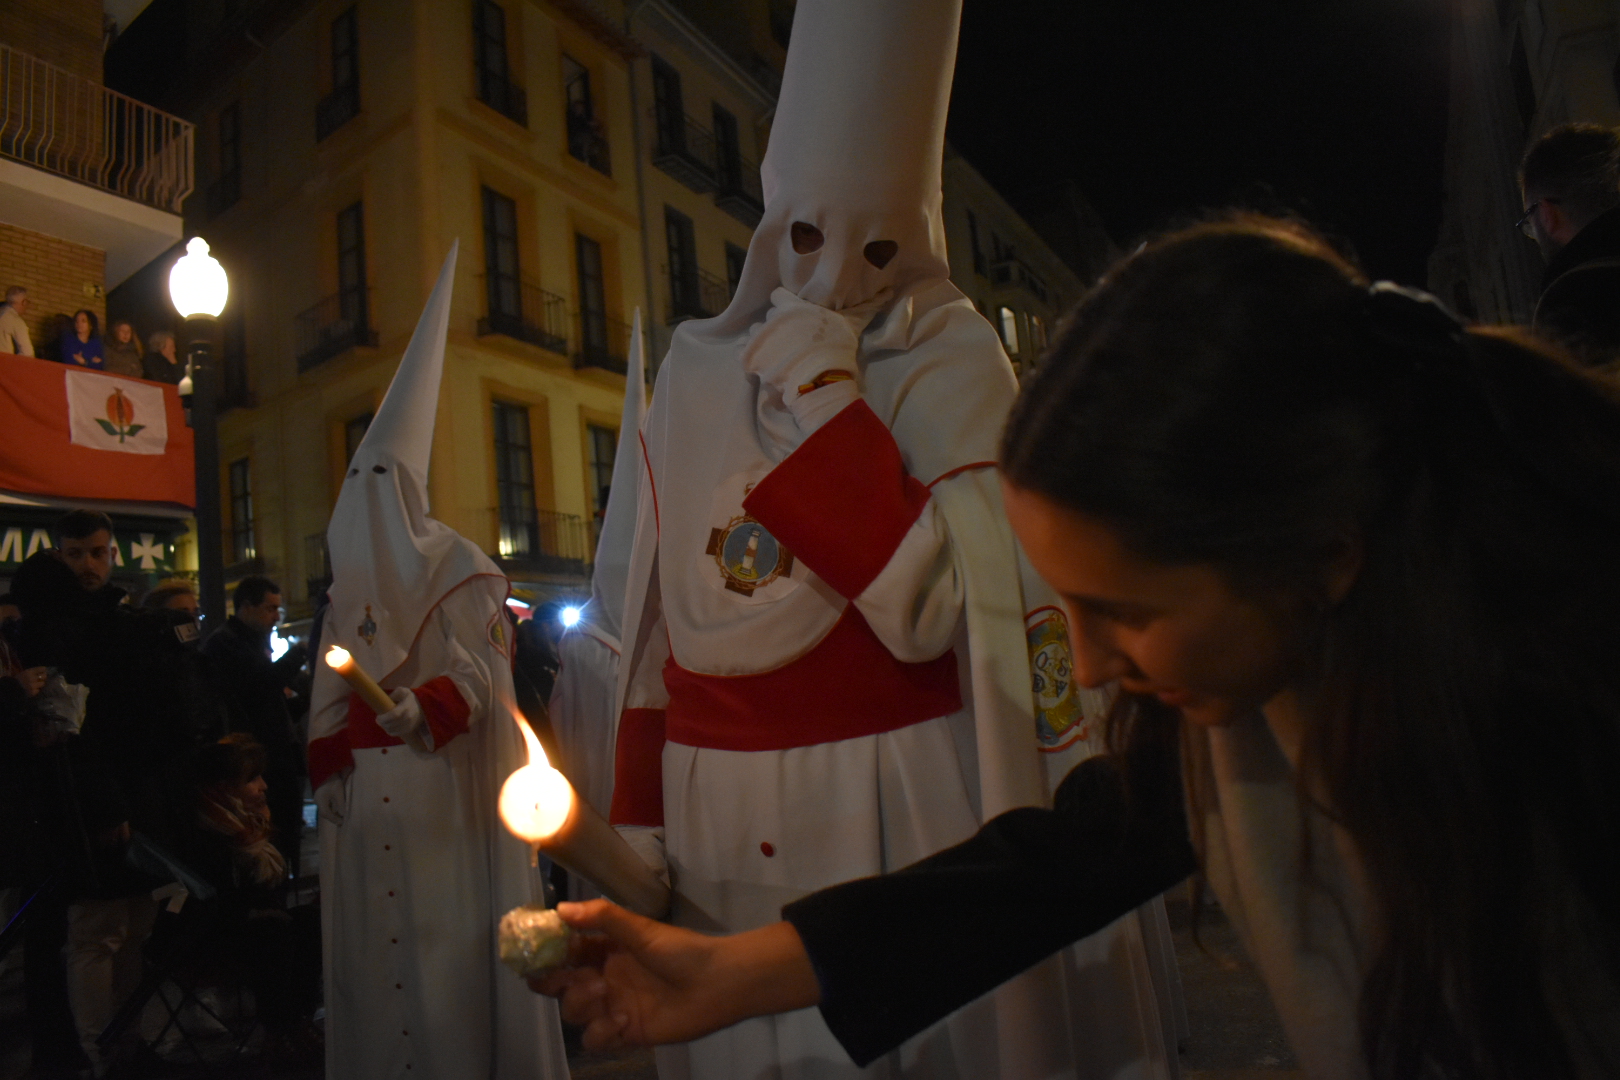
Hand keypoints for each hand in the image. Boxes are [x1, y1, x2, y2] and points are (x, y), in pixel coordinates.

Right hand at [14, 667, 45, 697]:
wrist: (10, 689)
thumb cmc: (17, 680)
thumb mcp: (24, 673)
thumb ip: (33, 672)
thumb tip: (44, 671)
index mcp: (29, 672)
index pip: (42, 669)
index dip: (43, 670)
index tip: (43, 671)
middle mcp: (32, 678)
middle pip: (44, 676)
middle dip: (43, 677)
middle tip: (40, 679)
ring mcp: (32, 685)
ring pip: (42, 683)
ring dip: (40, 684)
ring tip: (35, 685)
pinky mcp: (32, 692)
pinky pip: (38, 690)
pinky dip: (36, 690)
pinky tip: (32, 690)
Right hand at [315, 773, 349, 824]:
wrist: (326, 770)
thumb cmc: (332, 781)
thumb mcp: (338, 792)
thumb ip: (340, 804)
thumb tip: (343, 815)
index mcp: (321, 801)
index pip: (326, 814)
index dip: (334, 819)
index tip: (342, 822)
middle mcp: (318, 801)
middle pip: (324, 813)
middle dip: (332, 818)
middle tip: (341, 821)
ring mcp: (318, 798)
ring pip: (324, 809)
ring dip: (331, 814)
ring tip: (340, 817)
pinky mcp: (321, 796)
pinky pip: (325, 805)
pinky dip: (331, 809)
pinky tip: (336, 809)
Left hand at [376, 687, 428, 747]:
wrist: (422, 706)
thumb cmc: (409, 698)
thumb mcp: (403, 691)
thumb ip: (394, 694)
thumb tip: (385, 701)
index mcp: (406, 707)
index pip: (394, 715)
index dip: (384, 718)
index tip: (378, 716)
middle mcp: (408, 718)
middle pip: (392, 724)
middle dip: (382, 723)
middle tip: (378, 719)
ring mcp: (409, 725)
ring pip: (393, 730)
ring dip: (385, 727)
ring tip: (383, 723)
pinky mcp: (409, 730)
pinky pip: (396, 734)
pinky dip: (390, 731)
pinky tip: (388, 727)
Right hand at [531, 901, 819, 1050]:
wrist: (718, 983)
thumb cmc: (681, 950)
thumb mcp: (641, 929)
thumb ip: (602, 918)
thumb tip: (561, 909)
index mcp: (604, 950)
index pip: (563, 952)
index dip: (545, 953)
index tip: (533, 951)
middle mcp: (603, 977)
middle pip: (559, 987)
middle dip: (556, 983)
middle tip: (570, 978)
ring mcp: (612, 1006)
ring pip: (573, 1013)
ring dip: (581, 1004)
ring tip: (604, 992)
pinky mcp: (625, 1032)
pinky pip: (596, 1039)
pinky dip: (603, 1032)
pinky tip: (625, 1020)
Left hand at [744, 287, 893, 445]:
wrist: (818, 381)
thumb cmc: (836, 350)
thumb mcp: (850, 325)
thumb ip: (864, 308)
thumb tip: (889, 291)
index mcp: (791, 306)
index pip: (778, 296)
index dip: (784, 305)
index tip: (793, 316)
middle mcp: (771, 318)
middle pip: (768, 318)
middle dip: (776, 328)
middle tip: (791, 342)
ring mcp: (759, 339)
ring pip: (756, 334)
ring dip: (764, 343)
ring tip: (779, 357)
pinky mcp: (750, 359)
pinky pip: (745, 354)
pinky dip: (752, 359)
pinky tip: (766, 367)